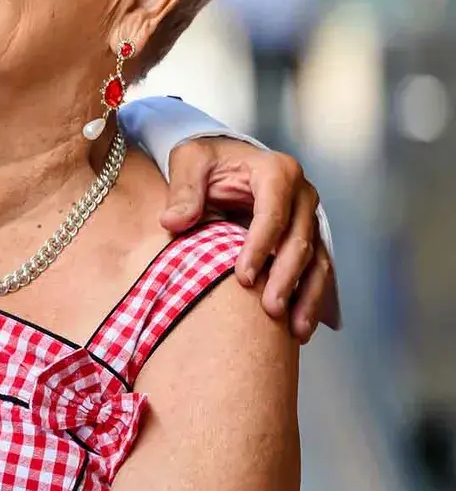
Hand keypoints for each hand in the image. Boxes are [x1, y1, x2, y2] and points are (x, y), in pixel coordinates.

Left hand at [160, 138, 336, 341]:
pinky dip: (312, 297)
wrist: (223, 160)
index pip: (273, 214)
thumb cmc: (206, 159)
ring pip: (317, 259)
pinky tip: (302, 328)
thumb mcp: (189, 161)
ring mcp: (309, 216)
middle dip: (286, 277)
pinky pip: (317, 269)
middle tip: (269, 309)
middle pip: (300, 240)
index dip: (260, 247)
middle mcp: (302, 193)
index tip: (243, 278)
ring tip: (295, 331)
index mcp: (276, 171)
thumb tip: (173, 223)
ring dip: (308, 295)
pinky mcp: (310, 236)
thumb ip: (183, 190)